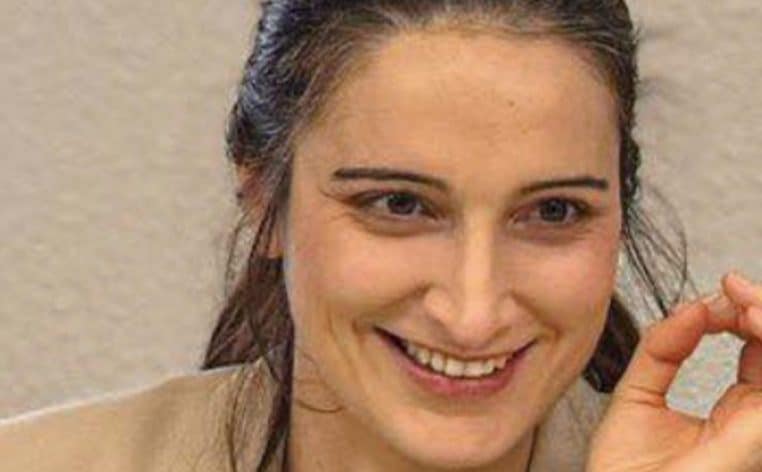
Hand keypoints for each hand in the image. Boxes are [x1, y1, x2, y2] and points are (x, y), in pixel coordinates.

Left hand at [587, 272, 761, 471]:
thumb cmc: (625, 469)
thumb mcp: (638, 393)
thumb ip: (664, 349)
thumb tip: (693, 305)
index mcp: (736, 411)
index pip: (761, 351)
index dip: (747, 313)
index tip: (720, 289)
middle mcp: (755, 418)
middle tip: (733, 287)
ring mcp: (757, 428)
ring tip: (742, 302)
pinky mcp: (754, 436)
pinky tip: (750, 319)